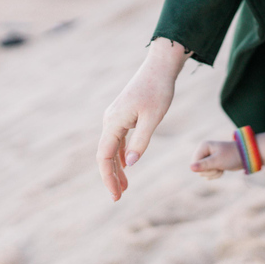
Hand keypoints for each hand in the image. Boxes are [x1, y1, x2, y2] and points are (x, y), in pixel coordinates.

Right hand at [96, 37, 190, 200]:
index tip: (115, 195)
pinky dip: (122, 154)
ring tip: (124, 186)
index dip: (108, 178)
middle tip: (119, 196)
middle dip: (111, 176)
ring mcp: (116, 116)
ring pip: (112, 147)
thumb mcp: (153, 118)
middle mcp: (110, 120)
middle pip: (105, 154)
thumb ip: (141, 141)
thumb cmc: (158, 90)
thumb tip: (130, 164)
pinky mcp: (123, 114)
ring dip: (117, 167)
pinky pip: (118, 139)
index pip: (104, 157)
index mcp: (114, 122)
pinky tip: (128, 164)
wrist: (160, 67)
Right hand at [190, 140, 242, 178]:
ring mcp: (207, 158)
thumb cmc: (232, 156)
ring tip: (222, 167)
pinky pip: (208, 174)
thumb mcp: (218, 161)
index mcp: (203, 146)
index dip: (203, 168)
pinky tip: (222, 170)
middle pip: (198, 170)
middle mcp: (203, 151)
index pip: (194, 163)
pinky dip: (215, 174)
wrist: (245, 156)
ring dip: (213, 173)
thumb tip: (190, 168)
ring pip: (203, 173)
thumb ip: (204, 165)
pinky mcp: (212, 164)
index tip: (214, 165)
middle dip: (210, 171)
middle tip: (219, 166)